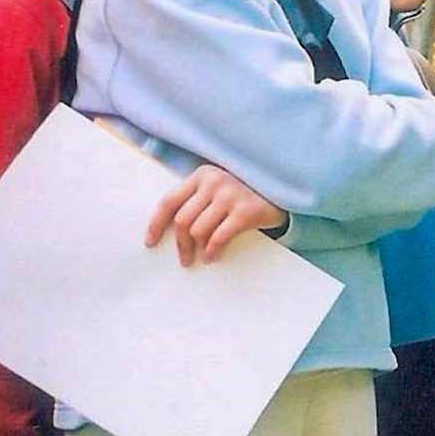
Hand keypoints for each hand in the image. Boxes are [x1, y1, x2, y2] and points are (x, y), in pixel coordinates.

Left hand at [147, 165, 287, 265]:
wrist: (284, 191)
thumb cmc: (245, 194)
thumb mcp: (218, 188)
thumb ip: (197, 200)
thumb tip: (171, 231)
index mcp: (201, 176)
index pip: (169, 202)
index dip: (156, 225)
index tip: (150, 243)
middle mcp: (213, 182)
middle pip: (183, 221)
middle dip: (181, 245)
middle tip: (185, 259)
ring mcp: (230, 195)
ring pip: (199, 231)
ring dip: (198, 249)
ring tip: (202, 257)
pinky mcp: (245, 210)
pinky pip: (219, 237)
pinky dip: (213, 251)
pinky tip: (213, 257)